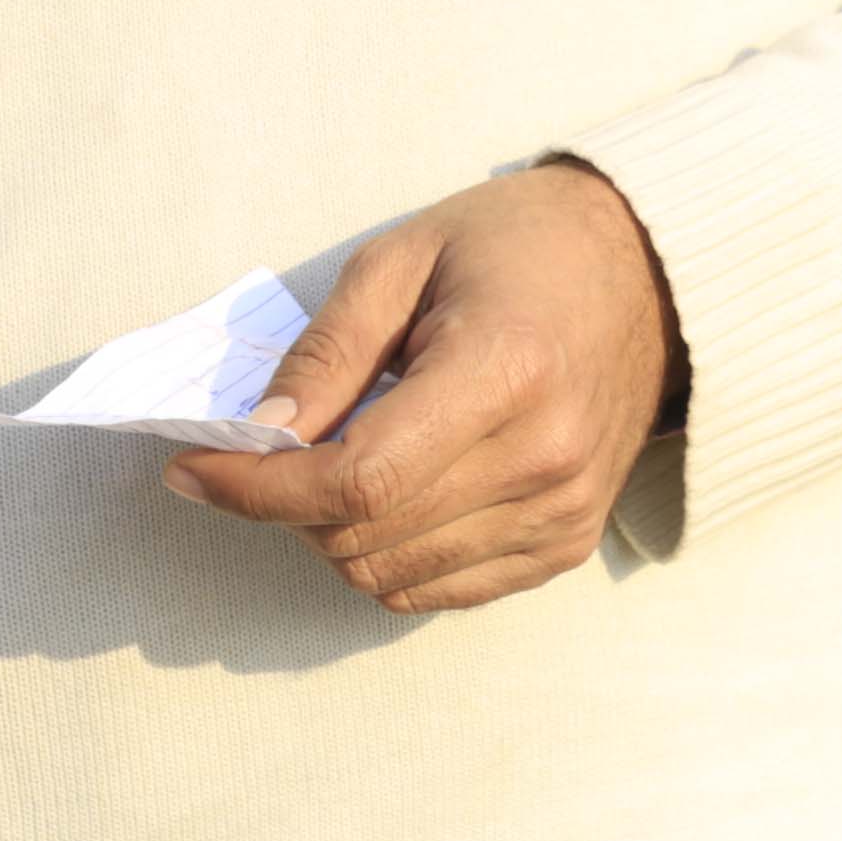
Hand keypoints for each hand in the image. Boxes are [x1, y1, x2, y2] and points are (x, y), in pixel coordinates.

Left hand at [167, 163, 682, 613]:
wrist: (648, 278)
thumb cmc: (519, 248)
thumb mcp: (404, 257)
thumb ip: (328, 351)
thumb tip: (259, 432)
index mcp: (504, 373)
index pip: (356, 479)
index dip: (257, 488)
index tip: (193, 468)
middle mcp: (542, 459)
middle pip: (364, 536)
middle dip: (281, 505)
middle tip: (257, 449)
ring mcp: (561, 514)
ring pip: (390, 578)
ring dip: (329, 535)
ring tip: (326, 463)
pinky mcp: (566, 546)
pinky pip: (438, 592)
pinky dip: (384, 556)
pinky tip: (382, 493)